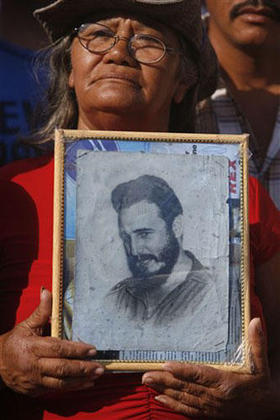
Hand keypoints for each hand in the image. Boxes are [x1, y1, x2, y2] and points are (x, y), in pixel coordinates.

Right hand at [0, 289, 103, 396]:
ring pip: (61, 383)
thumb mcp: (26, 325)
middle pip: (61, 368)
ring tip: (96, 375)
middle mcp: (34, 366)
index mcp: (32, 348)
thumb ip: (41, 311)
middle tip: (99, 366)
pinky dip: (72, 387)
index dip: (76, 350)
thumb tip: (48, 291)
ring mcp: (34, 381)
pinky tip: (86, 383)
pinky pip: (57, 390)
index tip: (92, 349)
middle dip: (82, 368)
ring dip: (81, 380)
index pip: (58, 349)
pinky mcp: (35, 390)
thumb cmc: (15, 342)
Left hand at [142, 318, 278, 418]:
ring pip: (184, 399)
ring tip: (147, 382)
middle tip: (146, 374)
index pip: (200, 375)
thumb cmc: (261, 384)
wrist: (267, 412)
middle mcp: (216, 397)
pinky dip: (173, 405)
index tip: (166, 365)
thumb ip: (256, 343)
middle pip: (187, 388)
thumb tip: (254, 321)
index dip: (182, 371)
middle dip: (165, 381)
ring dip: (164, 391)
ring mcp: (211, 408)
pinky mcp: (209, 414)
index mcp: (226, 383)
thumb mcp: (261, 364)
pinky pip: (188, 410)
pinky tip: (159, 398)